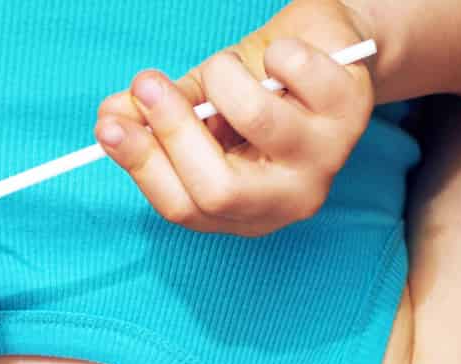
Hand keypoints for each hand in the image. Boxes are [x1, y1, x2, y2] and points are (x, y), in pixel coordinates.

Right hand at [94, 0, 376, 236]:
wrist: (330, 53)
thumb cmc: (261, 87)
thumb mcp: (201, 106)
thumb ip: (155, 118)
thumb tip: (109, 117)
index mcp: (243, 213)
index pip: (183, 207)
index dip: (142, 166)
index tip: (107, 125)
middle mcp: (286, 199)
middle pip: (216, 188)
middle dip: (173, 129)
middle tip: (146, 83)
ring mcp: (324, 161)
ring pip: (257, 124)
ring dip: (223, 80)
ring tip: (223, 64)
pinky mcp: (353, 112)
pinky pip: (294, 75)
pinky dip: (276, 54)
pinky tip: (281, 57)